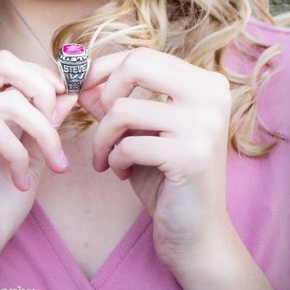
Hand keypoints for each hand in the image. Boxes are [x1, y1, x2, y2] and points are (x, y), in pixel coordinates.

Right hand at [0, 50, 77, 283]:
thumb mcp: (30, 152)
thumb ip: (43, 119)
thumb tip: (68, 91)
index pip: (3, 63)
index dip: (39, 76)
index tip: (65, 102)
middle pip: (1, 64)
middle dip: (41, 91)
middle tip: (58, 124)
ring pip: (8, 102)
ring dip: (42, 134)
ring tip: (53, 164)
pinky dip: (19, 155)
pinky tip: (21, 181)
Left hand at [78, 48, 232, 271]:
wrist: (196, 234)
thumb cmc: (166, 177)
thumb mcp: (139, 131)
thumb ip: (114, 101)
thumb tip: (78, 76)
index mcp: (205, 84)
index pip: (144, 56)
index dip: (105, 69)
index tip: (82, 87)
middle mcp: (211, 96)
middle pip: (136, 65)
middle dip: (104, 92)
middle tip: (98, 119)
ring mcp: (204, 124)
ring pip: (123, 108)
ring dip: (103, 137)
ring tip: (106, 157)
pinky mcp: (191, 155)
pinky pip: (128, 144)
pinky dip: (114, 159)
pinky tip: (120, 173)